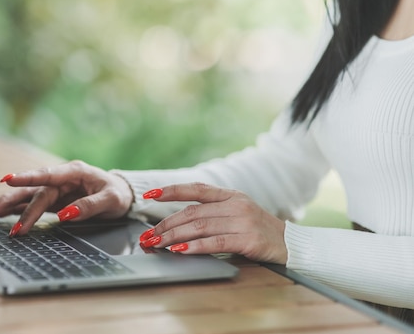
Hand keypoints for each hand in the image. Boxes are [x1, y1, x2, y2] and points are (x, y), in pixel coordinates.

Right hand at [0, 160, 133, 235]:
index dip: (28, 177)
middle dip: (13, 200)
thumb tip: (66, 215)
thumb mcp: (111, 200)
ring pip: (28, 196)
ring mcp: (56, 190)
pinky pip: (31, 204)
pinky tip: (1, 213)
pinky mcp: (53, 200)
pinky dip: (16, 209)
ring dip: (9, 204)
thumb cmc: (117, 194)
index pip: (48, 175)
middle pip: (34, 189)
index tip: (8, 179)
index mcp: (75, 172)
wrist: (122, 194)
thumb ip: (89, 206)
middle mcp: (61, 179)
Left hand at [139, 183, 286, 263]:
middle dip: (166, 224)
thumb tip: (177, 222)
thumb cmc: (258, 230)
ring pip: (199, 227)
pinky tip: (180, 250)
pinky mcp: (248, 239)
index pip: (195, 188)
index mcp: (230, 195)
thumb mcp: (237, 213)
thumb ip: (212, 212)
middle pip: (192, 212)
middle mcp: (235, 205)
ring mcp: (243, 221)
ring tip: (157, 244)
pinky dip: (195, 246)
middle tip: (149, 235)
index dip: (171, 190)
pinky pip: (215, 242)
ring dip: (174, 237)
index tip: (149, 194)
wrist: (290, 245)